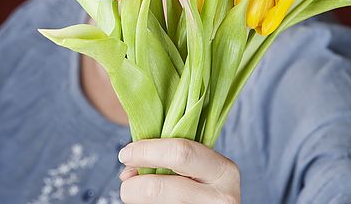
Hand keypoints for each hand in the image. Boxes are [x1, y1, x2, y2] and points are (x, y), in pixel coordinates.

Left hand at [118, 138, 240, 202]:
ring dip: (138, 198)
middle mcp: (221, 198)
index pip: (180, 153)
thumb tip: (129, 165)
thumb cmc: (203, 182)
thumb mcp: (200, 166)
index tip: (126, 153)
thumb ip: (173, 157)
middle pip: (160, 188)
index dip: (147, 151)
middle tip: (126, 180)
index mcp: (223, 170)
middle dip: (135, 184)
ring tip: (137, 193)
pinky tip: (148, 202)